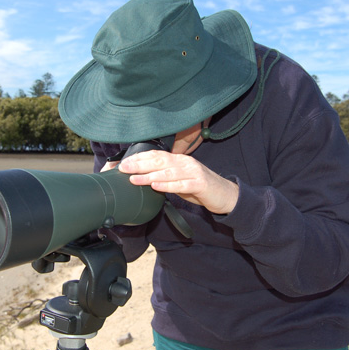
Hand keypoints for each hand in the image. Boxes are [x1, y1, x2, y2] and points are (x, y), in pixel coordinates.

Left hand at [118, 150, 238, 214]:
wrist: (225, 194)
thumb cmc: (198, 188)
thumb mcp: (179, 180)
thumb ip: (164, 177)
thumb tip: (142, 178)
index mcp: (179, 160)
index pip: (156, 155)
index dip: (139, 158)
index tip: (124, 162)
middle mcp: (185, 163)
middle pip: (159, 161)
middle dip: (139, 164)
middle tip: (123, 168)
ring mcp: (193, 173)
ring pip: (168, 172)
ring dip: (149, 175)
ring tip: (134, 179)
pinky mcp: (200, 185)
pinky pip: (182, 185)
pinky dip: (168, 186)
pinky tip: (156, 187)